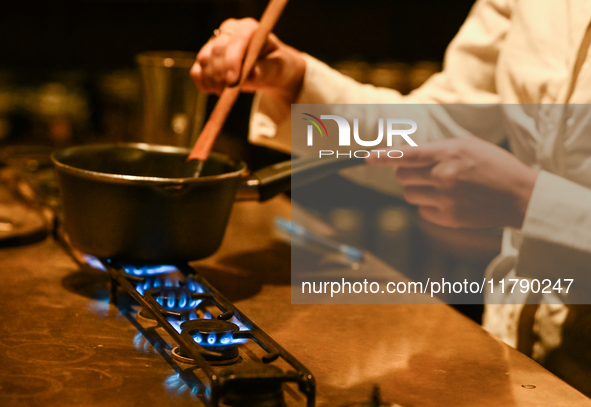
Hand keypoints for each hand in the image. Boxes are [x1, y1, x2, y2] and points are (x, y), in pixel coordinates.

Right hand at [191, 18, 305, 103]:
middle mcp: (229, 31)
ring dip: (213, 81)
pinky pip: (196, 72)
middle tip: (230, 92)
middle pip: (217, 51)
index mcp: (249, 28)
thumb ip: (265, 70)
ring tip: (228, 92)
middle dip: (222, 75)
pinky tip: (217, 90)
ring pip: (204, 61)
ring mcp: (214, 43)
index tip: (232, 81)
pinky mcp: (205, 57)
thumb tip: (252, 75)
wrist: (269, 70)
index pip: (236, 40)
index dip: (232, 60)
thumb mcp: (277, 68)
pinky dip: (204, 84)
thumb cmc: (275, 66)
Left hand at [366, 137, 538, 228]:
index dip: (384, 157)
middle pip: (402, 177)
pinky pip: (422, 211)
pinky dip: (429, 206)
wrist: (519, 195)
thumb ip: (437, 150)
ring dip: (418, 189)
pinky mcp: (448, 218)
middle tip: (423, 172)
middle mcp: (444, 176)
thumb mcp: (467, 146)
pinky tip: (450, 201)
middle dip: (406, 173)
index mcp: (449, 153)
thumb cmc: (493, 166)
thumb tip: (407, 157)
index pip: (408, 155)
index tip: (367, 158)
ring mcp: (446, 200)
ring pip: (409, 195)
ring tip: (442, 186)